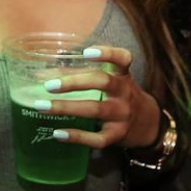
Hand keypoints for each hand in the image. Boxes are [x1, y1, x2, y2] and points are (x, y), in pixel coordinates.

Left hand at [39, 45, 160, 149]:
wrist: (148, 123)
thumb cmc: (121, 96)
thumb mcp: (113, 81)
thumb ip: (84, 74)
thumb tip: (44, 73)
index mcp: (123, 76)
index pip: (122, 59)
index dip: (107, 54)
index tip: (86, 52)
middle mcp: (124, 93)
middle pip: (102, 82)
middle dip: (74, 83)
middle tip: (49, 85)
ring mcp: (122, 115)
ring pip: (95, 110)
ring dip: (67, 108)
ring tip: (42, 107)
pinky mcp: (118, 135)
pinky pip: (97, 138)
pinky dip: (77, 136)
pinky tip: (58, 133)